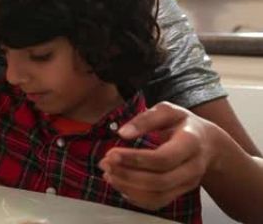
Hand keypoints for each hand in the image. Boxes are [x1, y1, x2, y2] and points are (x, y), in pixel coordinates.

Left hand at [99, 102, 214, 210]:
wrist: (208, 143)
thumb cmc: (183, 123)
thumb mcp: (167, 111)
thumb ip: (145, 119)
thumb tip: (122, 133)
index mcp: (191, 142)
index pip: (164, 158)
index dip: (135, 159)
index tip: (111, 153)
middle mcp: (193, 167)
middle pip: (160, 181)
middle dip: (128, 175)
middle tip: (104, 164)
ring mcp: (188, 183)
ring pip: (158, 195)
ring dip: (128, 187)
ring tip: (108, 174)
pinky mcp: (180, 192)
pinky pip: (158, 202)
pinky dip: (136, 197)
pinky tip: (120, 184)